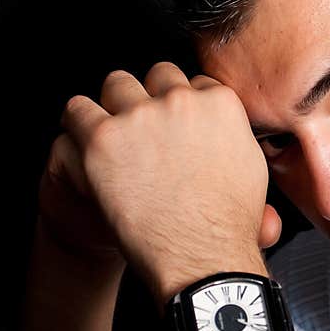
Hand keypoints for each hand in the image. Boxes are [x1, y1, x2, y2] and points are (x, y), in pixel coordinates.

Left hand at [40, 62, 281, 302]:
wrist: (202, 254)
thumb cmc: (227, 223)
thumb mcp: (252, 170)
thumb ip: (236, 137)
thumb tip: (227, 133)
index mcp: (218, 102)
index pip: (193, 82)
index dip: (181, 103)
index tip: (174, 121)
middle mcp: (179, 101)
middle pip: (157, 75)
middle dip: (150, 97)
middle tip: (145, 128)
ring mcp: (139, 116)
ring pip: (116, 84)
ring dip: (114, 104)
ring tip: (113, 132)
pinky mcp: (103, 139)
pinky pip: (77, 110)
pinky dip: (78, 123)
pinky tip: (85, 142)